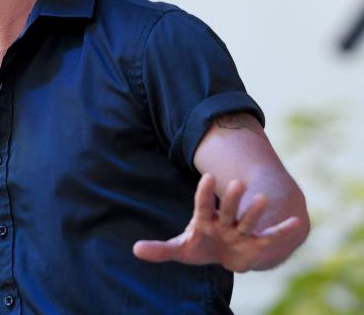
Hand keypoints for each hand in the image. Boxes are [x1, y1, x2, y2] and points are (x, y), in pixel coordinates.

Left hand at [133, 173, 304, 271]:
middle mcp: (225, 222)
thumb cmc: (200, 246)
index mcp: (205, 219)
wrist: (225, 254)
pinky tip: (295, 221)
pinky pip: (270, 236)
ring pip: (249, 221)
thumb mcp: (180, 249)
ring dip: (254, 211)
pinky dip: (282, 230)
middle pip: (228, 209)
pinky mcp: (256, 243)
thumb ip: (160, 249)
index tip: (207, 176)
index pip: (203, 203)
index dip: (205, 192)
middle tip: (236, 182)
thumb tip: (135, 250)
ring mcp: (241, 231)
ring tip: (262, 198)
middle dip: (232, 198)